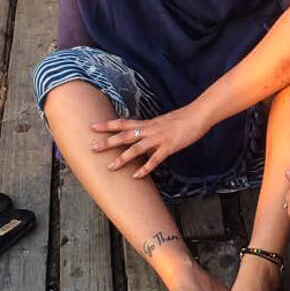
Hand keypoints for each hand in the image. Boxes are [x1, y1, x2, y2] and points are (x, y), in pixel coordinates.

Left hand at [93, 105, 207, 178]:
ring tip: (110, 167)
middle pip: (124, 136)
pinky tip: (136, 176)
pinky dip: (145, 168)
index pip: (123, 123)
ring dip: (122, 158)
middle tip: (92, 148)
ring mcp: (158, 138)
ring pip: (136, 149)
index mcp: (147, 123)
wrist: (198, 115)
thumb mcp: (162, 123)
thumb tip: (142, 139)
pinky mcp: (169, 147)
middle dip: (108, 142)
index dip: (107, 125)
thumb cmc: (182, 119)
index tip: (92, 127)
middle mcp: (149, 130)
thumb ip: (151, 131)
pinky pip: (155, 159)